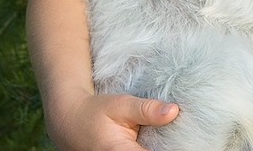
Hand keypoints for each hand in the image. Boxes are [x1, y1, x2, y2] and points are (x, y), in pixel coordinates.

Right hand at [46, 92, 178, 150]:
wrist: (68, 122)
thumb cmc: (95, 111)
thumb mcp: (121, 105)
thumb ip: (147, 110)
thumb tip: (174, 111)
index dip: (172, 147)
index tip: (184, 140)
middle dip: (164, 147)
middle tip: (179, 137)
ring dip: (157, 148)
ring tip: (163, 139)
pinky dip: (148, 148)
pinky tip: (153, 141)